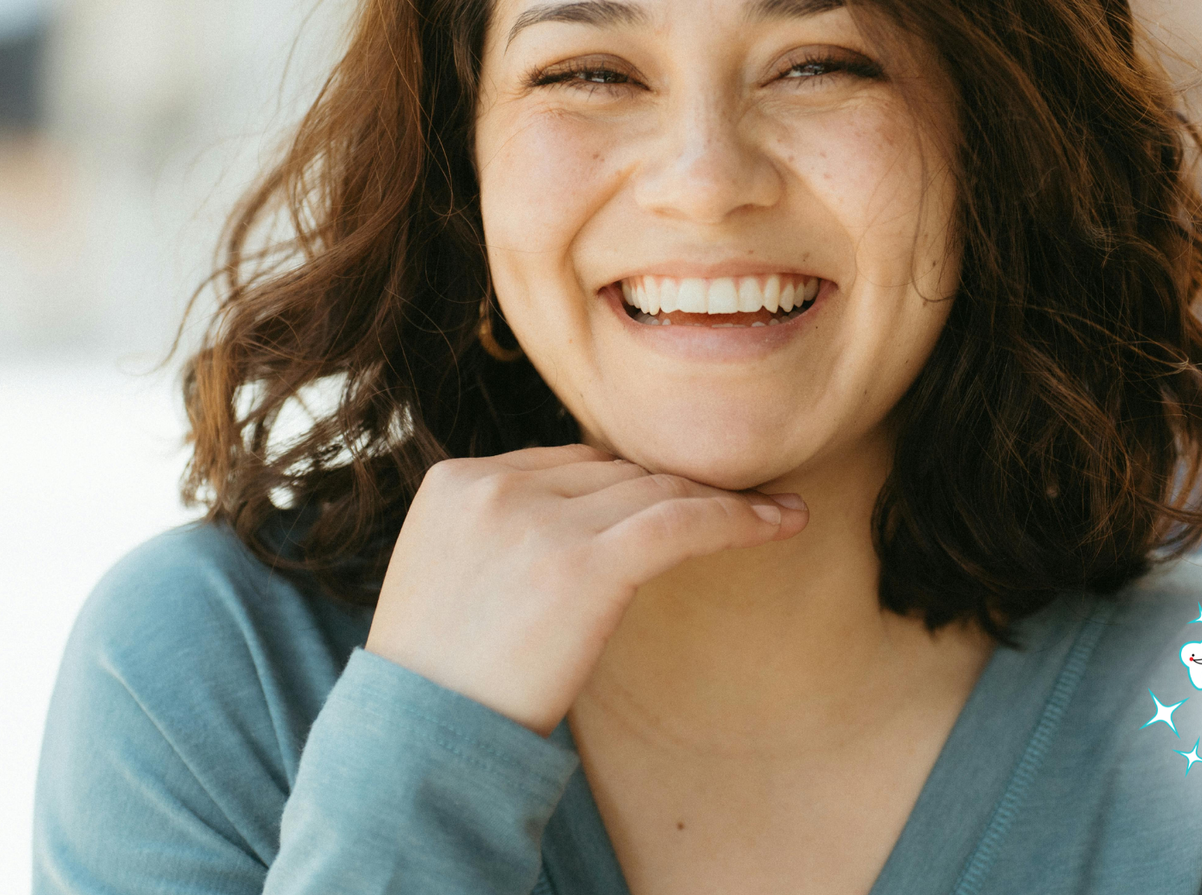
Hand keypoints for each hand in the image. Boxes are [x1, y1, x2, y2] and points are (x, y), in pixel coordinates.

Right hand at [364, 443, 807, 734]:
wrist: (418, 741)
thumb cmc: (439, 679)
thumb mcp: (447, 576)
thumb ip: (500, 532)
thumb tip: (584, 518)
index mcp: (456, 481)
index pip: (568, 461)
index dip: (629, 483)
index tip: (678, 498)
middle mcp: (494, 486)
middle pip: (615, 471)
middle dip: (677, 489)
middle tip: (742, 501)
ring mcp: (536, 521)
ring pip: (653, 490)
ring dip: (720, 498)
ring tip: (776, 508)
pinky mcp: (582, 564)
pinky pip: (682, 523)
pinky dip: (739, 519)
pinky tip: (783, 521)